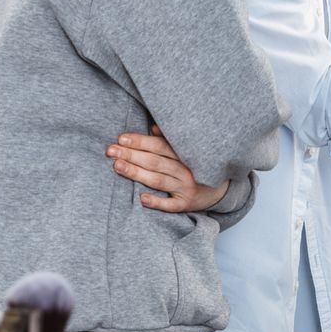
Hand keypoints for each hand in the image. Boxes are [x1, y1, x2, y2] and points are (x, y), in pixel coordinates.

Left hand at [108, 125, 229, 212]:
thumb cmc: (195, 166)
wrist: (219, 189)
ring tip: (117, 166)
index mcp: (183, 153)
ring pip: (158, 180)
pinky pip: (170, 205)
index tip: (121, 138)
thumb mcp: (186, 151)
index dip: (140, 141)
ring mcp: (185, 187)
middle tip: (111, 151)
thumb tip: (153, 127)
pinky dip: (157, 201)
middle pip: (154, 161)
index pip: (159, 146)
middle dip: (131, 155)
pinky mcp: (185, 204)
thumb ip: (169, 140)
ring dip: (137, 173)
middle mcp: (185, 169)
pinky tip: (142, 198)